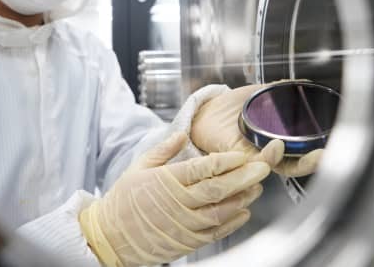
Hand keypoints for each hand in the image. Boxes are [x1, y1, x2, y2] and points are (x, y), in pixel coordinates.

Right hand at [78, 132, 269, 266]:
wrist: (110, 236)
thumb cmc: (124, 200)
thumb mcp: (138, 167)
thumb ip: (164, 149)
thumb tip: (182, 133)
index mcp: (165, 181)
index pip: (202, 169)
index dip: (225, 161)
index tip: (241, 155)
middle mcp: (177, 203)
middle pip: (218, 189)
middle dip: (244, 177)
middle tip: (263, 167)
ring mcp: (183, 224)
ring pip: (221, 211)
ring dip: (243, 198)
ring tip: (257, 187)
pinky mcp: (187, 241)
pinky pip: (215, 232)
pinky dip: (233, 222)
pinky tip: (244, 212)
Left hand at [190, 84, 323, 177]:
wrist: (207, 113)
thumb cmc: (233, 110)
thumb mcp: (259, 97)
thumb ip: (280, 92)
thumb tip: (302, 83)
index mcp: (277, 144)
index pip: (302, 156)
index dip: (317, 156)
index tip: (328, 149)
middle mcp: (266, 156)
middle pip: (293, 167)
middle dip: (309, 163)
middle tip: (321, 156)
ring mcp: (250, 158)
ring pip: (272, 167)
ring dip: (283, 159)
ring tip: (288, 147)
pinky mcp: (235, 157)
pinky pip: (251, 161)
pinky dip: (265, 156)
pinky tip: (274, 147)